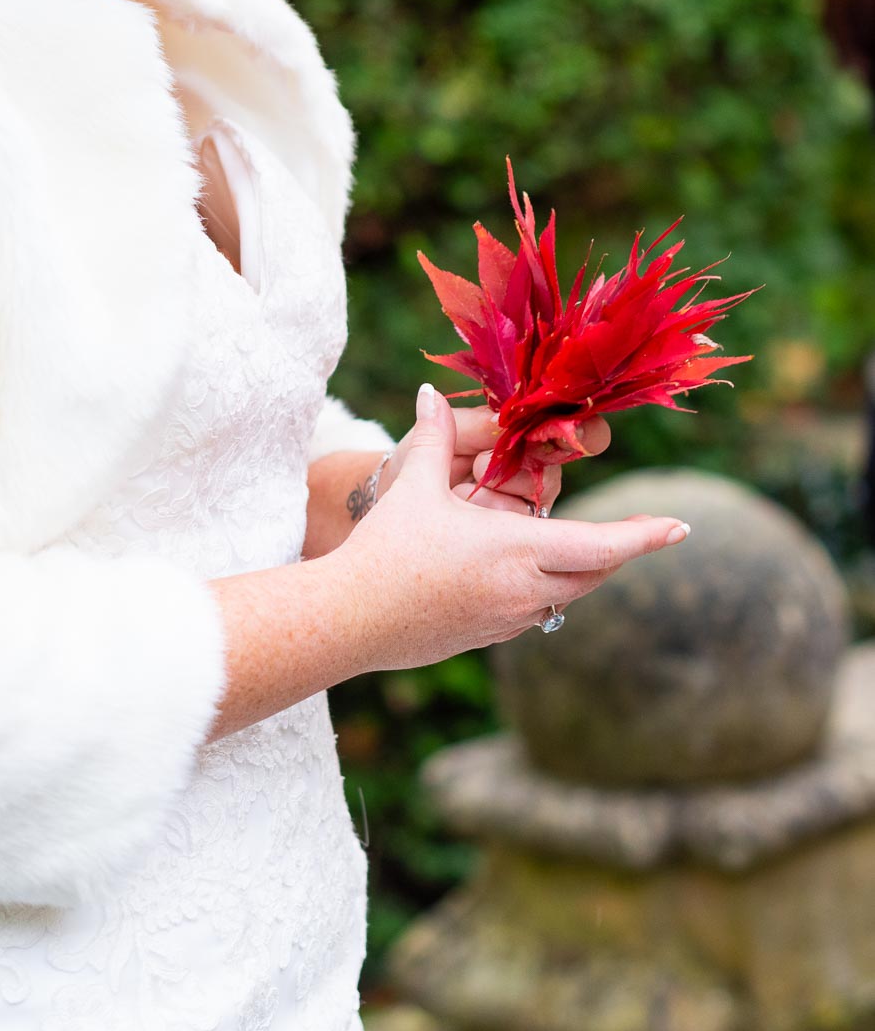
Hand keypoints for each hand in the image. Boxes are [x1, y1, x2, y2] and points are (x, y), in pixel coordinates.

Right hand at [340, 384, 688, 671]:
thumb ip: (432, 438)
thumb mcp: (414, 488)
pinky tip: (525, 576)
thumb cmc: (385, 550)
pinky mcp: (486, 638)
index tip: (680, 528)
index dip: (645, 536)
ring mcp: (508, 620)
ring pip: (566, 597)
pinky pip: (534, 613)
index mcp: (518, 549)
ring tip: (585, 548)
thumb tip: (430, 392)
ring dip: (580, 572)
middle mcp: (525, 590)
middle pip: (595, 573)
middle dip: (618, 550)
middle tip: (641, 534)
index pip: (602, 544)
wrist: (350, 620)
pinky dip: (545, 591)